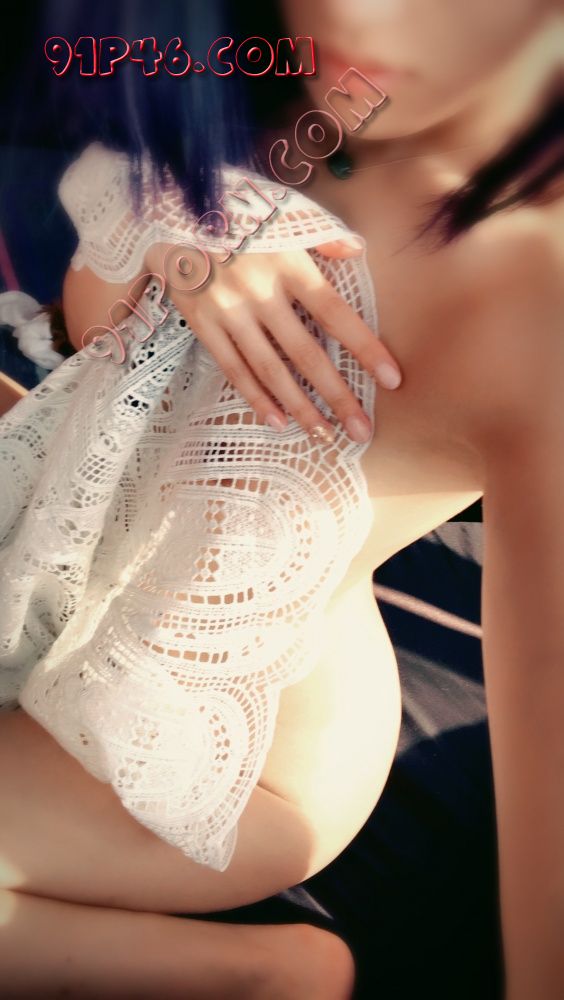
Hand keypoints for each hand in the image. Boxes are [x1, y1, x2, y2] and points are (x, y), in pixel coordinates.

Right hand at [143, 238, 401, 443]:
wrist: (167, 211)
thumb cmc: (236, 214)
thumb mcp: (281, 214)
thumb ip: (321, 235)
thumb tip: (356, 250)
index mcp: (288, 263)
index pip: (335, 314)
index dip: (365, 348)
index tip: (392, 378)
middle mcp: (260, 291)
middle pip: (306, 354)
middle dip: (337, 396)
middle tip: (361, 430)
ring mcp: (229, 311)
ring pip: (270, 370)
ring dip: (300, 408)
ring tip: (324, 435)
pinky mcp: (202, 323)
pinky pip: (233, 369)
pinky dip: (256, 398)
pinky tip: (277, 422)